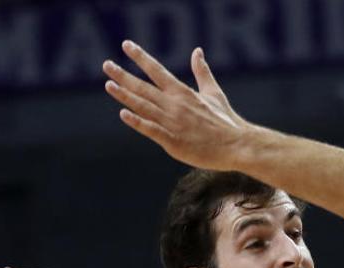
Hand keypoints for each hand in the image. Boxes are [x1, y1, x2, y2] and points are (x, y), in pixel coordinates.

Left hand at [102, 40, 262, 171]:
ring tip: (109, 84)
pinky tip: (123, 114)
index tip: (126, 45)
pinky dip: (137, 122)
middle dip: (124, 75)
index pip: (157, 70)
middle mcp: (175, 105)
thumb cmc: (226, 121)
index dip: (140, 57)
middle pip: (144, 87)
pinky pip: (151, 130)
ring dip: (125, 95)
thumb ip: (202, 72)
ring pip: (143, 106)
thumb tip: (197, 51)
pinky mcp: (173, 141)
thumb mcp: (214, 92)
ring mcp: (173, 123)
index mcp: (184, 93)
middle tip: (106, 64)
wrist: (236, 145)